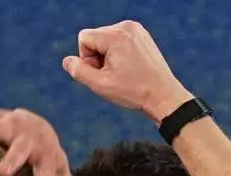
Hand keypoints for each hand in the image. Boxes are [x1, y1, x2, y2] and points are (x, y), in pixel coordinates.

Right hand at [62, 20, 192, 124]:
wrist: (163, 95)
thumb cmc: (132, 91)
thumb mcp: (100, 85)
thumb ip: (79, 71)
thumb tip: (67, 61)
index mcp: (116, 36)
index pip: (84, 38)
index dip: (86, 58)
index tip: (101, 72)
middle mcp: (126, 27)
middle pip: (94, 37)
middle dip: (97, 56)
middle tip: (113, 74)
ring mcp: (136, 29)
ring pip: (105, 39)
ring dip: (107, 56)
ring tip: (122, 72)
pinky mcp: (141, 35)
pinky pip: (118, 40)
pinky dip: (118, 53)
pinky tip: (129, 68)